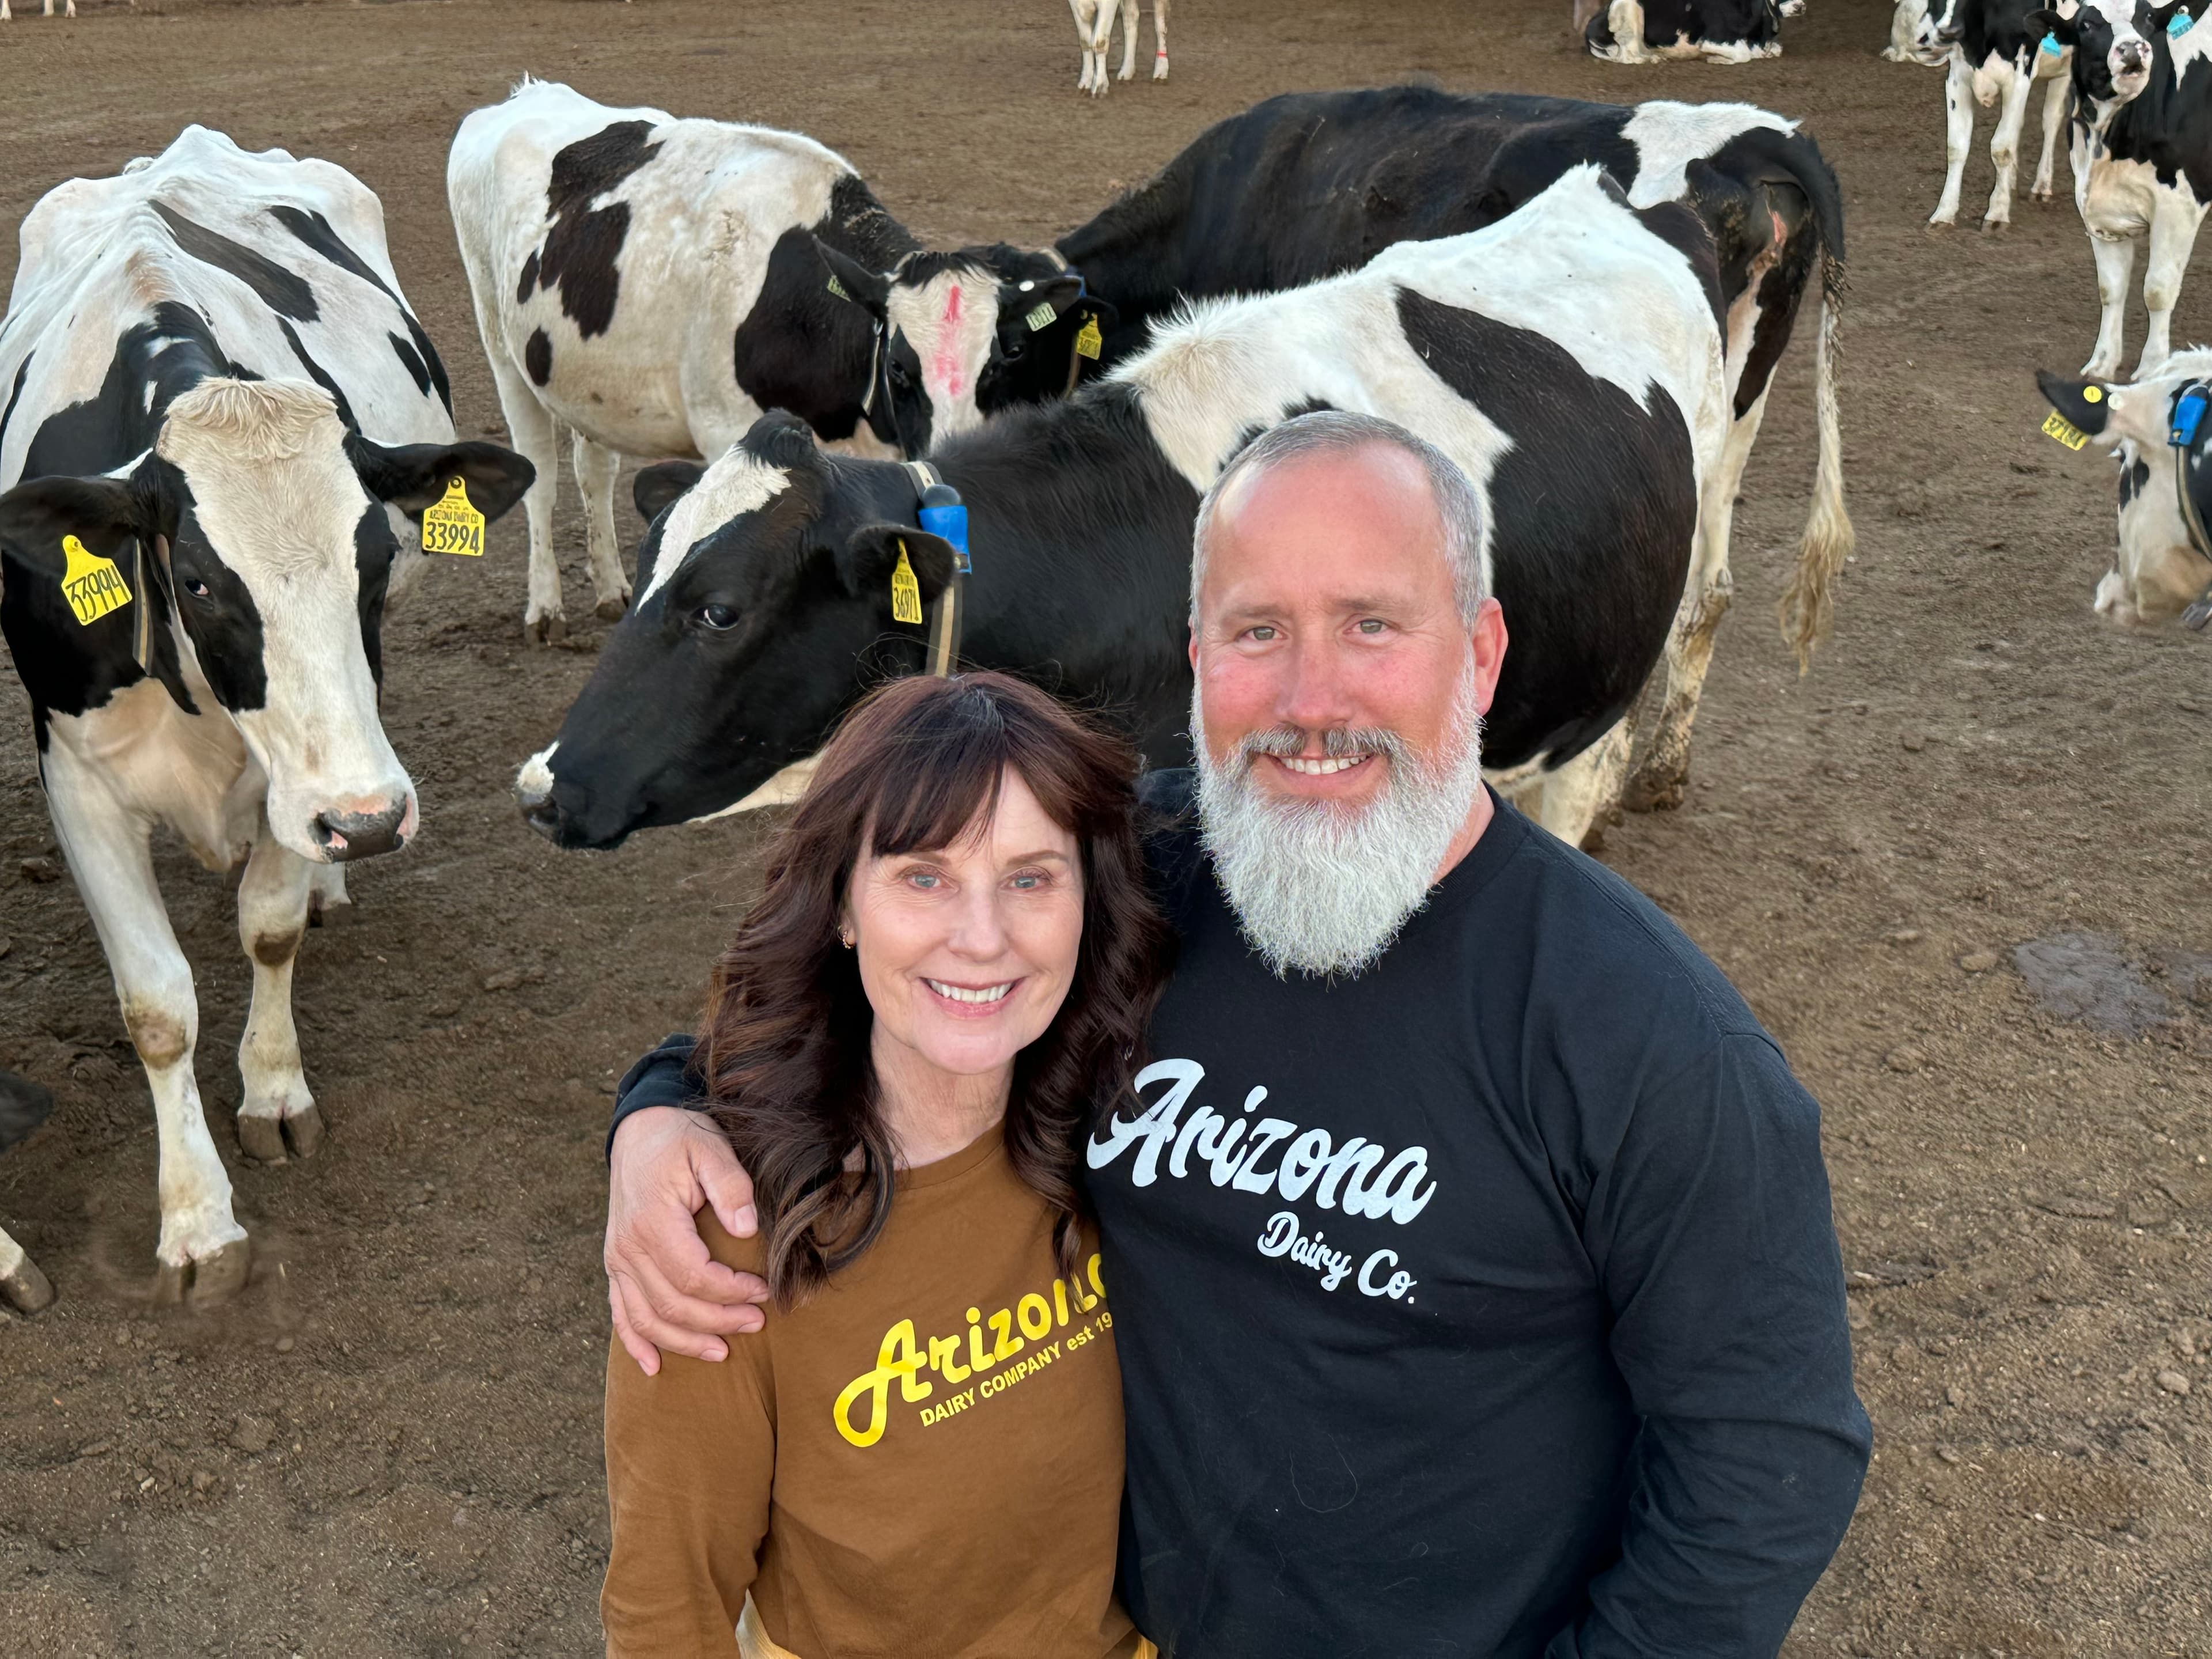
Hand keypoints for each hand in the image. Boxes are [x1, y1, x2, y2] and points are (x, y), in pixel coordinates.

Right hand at [605, 1106, 769, 1373]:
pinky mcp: (615, 1263)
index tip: (764, 1291)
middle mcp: (627, 1246)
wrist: (640, 1129)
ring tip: (721, 1352)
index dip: (730, 1293)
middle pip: (672, 1304)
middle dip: (717, 1321)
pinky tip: (654, 1365)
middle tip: (757, 1323)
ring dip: (683, 1342)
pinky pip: (619, 1312)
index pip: (693, 1276)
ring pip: (645, 1318)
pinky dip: (635, 1342)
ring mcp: (617, 1258)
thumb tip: (747, 1229)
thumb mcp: (711, 1148)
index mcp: (652, 1221)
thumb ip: (731, 1186)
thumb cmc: (680, 1138)